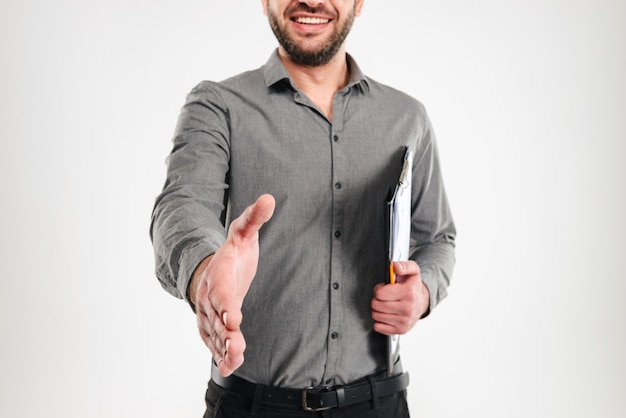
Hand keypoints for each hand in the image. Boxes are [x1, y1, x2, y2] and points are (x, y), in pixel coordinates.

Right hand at [189, 194, 274, 376]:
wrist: (210, 267)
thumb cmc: (233, 251)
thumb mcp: (243, 231)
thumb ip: (254, 218)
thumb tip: (269, 198)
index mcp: (218, 275)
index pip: (221, 292)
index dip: (226, 306)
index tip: (234, 319)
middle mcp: (208, 297)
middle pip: (216, 318)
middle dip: (226, 334)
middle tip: (237, 346)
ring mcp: (208, 314)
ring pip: (214, 334)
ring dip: (223, 348)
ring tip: (235, 360)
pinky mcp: (212, 326)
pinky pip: (214, 342)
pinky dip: (220, 355)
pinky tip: (229, 367)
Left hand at [371, 260, 429, 334]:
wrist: (422, 302)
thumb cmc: (413, 286)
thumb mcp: (412, 271)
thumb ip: (404, 265)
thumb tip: (395, 266)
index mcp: (409, 293)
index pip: (380, 293)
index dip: (379, 289)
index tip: (384, 288)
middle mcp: (408, 308)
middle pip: (376, 305)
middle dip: (377, 299)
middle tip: (385, 297)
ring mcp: (404, 321)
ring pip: (376, 316)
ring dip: (378, 310)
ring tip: (386, 304)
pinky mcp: (401, 330)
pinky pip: (378, 327)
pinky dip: (380, 321)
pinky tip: (387, 314)